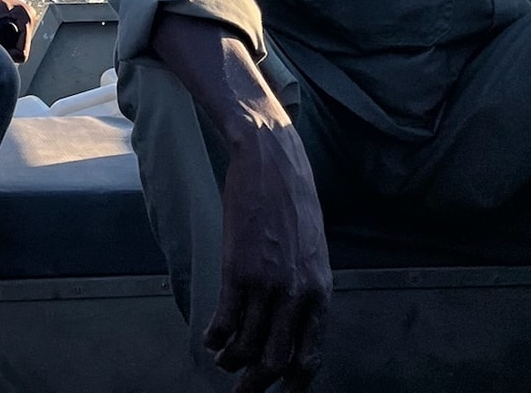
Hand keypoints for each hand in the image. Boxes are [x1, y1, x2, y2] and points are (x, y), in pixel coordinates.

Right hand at [206, 122, 331, 392]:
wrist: (272, 160)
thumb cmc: (293, 202)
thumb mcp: (313, 250)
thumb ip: (306, 289)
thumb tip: (292, 325)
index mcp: (321, 291)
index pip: (310, 357)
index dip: (294, 385)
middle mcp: (297, 294)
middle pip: (276, 362)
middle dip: (256, 386)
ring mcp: (267, 283)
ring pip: (246, 346)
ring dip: (231, 361)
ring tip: (222, 358)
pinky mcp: (237, 268)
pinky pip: (224, 320)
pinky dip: (214, 337)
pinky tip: (209, 338)